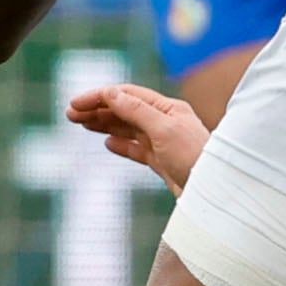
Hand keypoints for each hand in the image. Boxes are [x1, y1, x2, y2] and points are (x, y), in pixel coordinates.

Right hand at [66, 81, 207, 190]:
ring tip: (82, 124)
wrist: (215, 192)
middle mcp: (165, 122)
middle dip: (98, 109)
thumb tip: (111, 93)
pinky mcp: (163, 162)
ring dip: (104, 124)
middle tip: (70, 114)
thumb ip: (136, 111)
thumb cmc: (196, 158)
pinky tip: (107, 144)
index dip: (100, 96)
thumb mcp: (164, 130)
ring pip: (128, 128)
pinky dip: (121, 145)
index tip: (76, 103)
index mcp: (168, 108)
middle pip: (125, 110)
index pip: (127, 95)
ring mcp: (163, 142)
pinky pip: (137, 149)